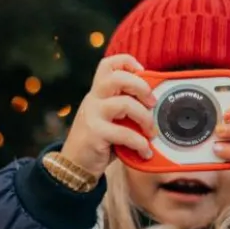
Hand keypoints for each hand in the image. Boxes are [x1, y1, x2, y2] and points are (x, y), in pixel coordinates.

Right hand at [60, 53, 155, 176]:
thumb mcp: (109, 120)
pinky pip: (125, 133)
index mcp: (97, 93)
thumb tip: (155, 104)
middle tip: (152, 103)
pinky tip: (144, 151)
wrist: (74, 166)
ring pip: (125, 104)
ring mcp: (92, 115)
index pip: (108, 65)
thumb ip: (125, 109)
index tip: (143, 72)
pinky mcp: (95, 133)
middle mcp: (93, 100)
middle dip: (142, 87)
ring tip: (151, 132)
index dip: (127, 62)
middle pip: (118, 78)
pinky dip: (140, 143)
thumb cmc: (98, 142)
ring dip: (145, 118)